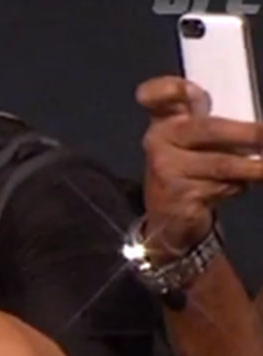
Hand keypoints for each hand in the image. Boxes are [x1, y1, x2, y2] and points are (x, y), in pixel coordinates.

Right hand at [136, 76, 262, 258]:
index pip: (157, 94)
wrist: (169, 213)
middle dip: (249, 134)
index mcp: (165, 117)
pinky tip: (238, 186)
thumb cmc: (190, 165)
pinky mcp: (178, 197)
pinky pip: (221, 188)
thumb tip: (257, 120)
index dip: (170, 89)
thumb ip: (215, 116)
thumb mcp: (195, 136)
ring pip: (222, 164)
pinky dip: (239, 187)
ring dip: (255, 167)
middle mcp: (159, 140)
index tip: (188, 90)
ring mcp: (166, 169)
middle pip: (208, 130)